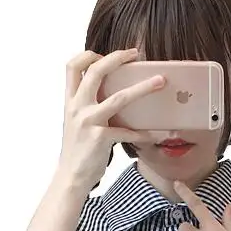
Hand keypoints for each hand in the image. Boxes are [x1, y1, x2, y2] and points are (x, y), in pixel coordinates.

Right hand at [57, 49, 163, 193]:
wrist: (70, 177)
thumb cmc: (77, 150)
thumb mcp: (75, 122)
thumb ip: (86, 106)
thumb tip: (109, 93)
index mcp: (70, 101)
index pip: (72, 66)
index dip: (88, 54)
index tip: (104, 53)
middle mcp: (77, 107)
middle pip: (96, 71)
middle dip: (117, 57)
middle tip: (136, 53)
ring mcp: (89, 122)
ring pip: (120, 97)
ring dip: (143, 87)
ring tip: (160, 81)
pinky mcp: (101, 138)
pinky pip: (128, 132)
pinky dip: (144, 133)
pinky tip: (156, 135)